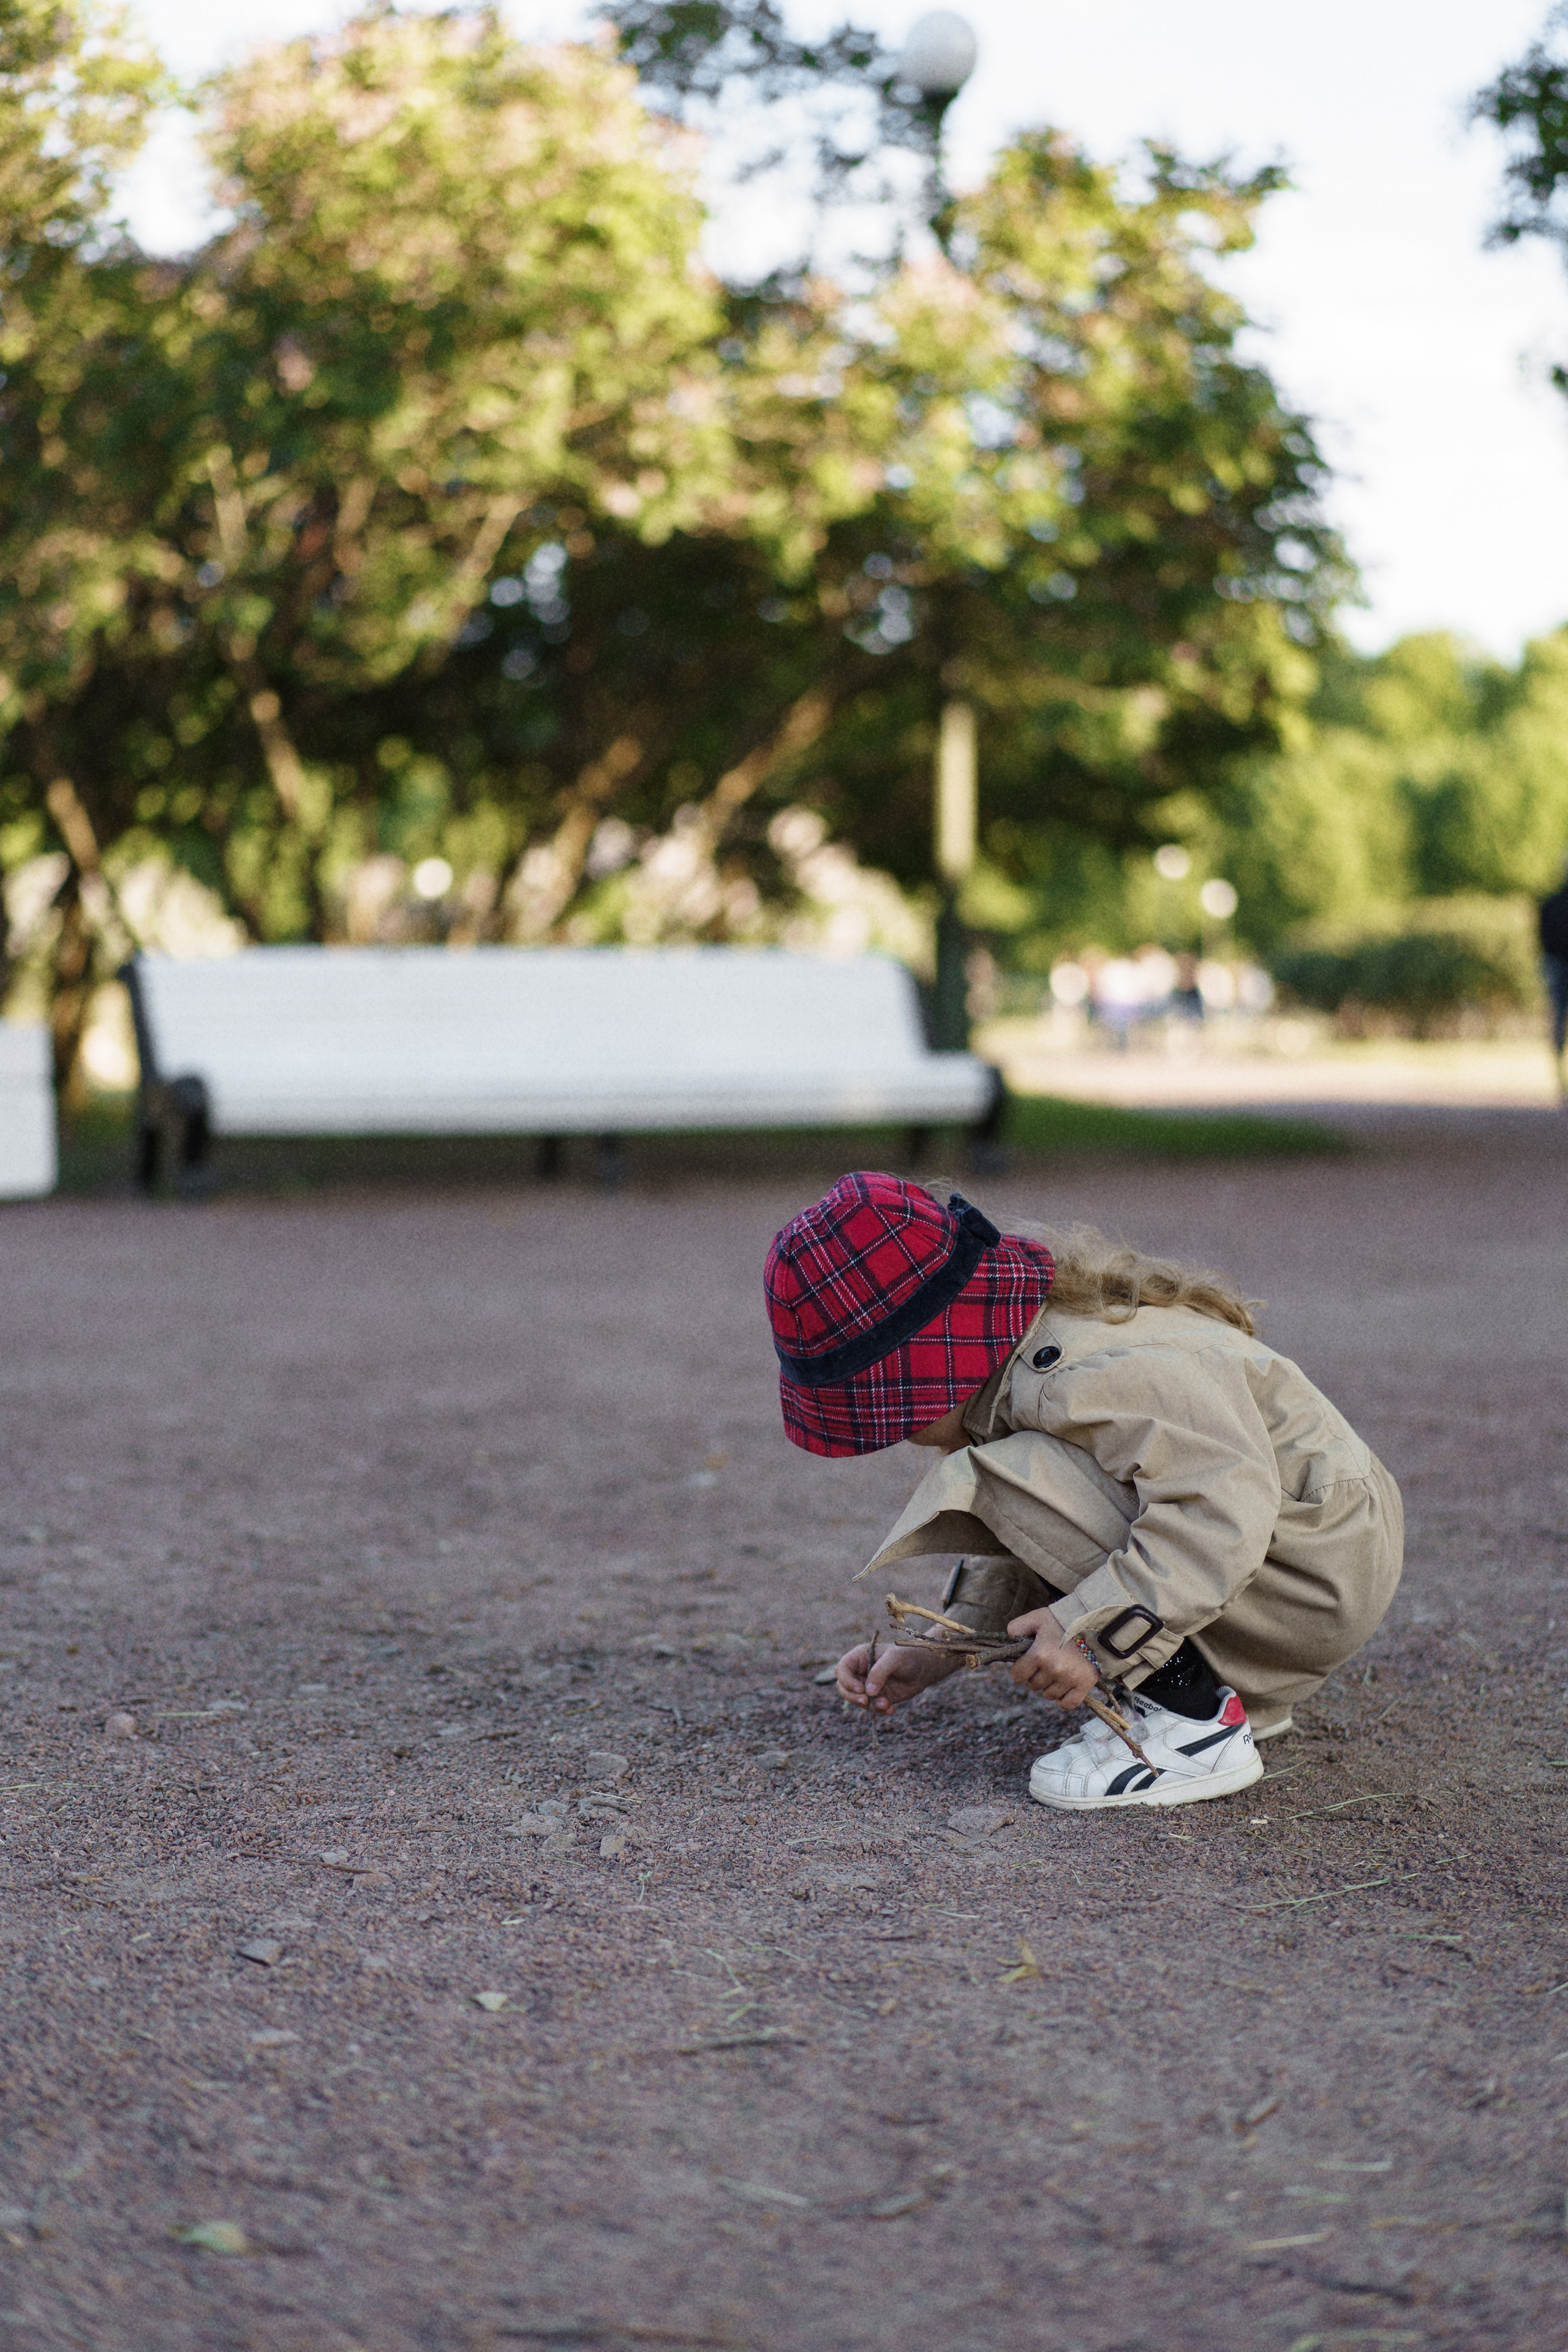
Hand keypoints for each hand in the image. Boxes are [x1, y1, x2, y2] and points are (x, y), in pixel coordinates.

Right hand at [836, 1640, 961, 1714]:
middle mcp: (861, 1672)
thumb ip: (880, 1672)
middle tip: (867, 1702)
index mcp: (860, 1657)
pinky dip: (878, 1711)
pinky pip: (871, 1708)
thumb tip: (868, 1691)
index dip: (847, 1681)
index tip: (861, 1690)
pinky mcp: (878, 1697)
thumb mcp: (895, 1659)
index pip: (842, 1669)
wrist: (925, 1667)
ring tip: (886, 1705)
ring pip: (857, 1700)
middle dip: (853, 1697)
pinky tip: (891, 1710)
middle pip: (844, 1687)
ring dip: (869, 1706)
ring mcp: (868, 1685)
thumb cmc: (909, 1655)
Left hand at [1006, 1607, 1099, 1706]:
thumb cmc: (1064, 1620)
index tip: (1028, 1662)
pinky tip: (1064, 1687)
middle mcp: (1054, 1669)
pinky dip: (1064, 1699)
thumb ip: (1018, 1626)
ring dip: (1049, 1685)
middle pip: (1033, 1685)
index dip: (1021, 1669)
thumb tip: (1009, 1638)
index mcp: (1039, 1654)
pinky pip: (1068, 1703)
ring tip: (1057, 1670)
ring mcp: (1069, 1679)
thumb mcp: (1038, 1617)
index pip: (1018, 1675)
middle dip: (1036, 1675)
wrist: (1096, 1624)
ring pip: (1048, 1694)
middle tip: (1046, 1662)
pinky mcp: (1084, 1685)